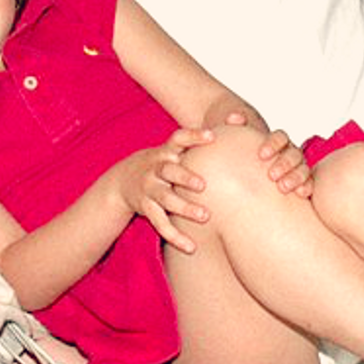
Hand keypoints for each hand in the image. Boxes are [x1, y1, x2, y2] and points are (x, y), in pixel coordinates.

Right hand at [108, 129, 213, 254]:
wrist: (124, 180)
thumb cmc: (164, 163)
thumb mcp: (177, 149)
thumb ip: (205, 137)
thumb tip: (239, 117)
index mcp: (166, 151)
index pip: (178, 139)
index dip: (194, 136)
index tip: (212, 136)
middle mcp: (155, 168)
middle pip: (168, 170)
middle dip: (184, 177)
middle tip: (203, 185)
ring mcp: (149, 189)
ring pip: (164, 199)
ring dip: (183, 207)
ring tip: (204, 216)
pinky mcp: (146, 208)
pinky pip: (160, 224)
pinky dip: (175, 236)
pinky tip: (192, 246)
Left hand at [214, 110, 312, 197]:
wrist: (251, 182)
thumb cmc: (245, 160)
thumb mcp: (238, 144)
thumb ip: (236, 129)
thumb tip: (234, 117)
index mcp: (278, 143)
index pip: (280, 137)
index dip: (272, 144)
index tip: (261, 155)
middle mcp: (291, 153)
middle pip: (293, 154)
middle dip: (284, 164)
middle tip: (271, 176)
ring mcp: (299, 168)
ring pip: (303, 169)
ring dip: (295, 177)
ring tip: (283, 188)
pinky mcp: (304, 183)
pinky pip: (309, 183)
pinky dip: (307, 187)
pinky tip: (301, 194)